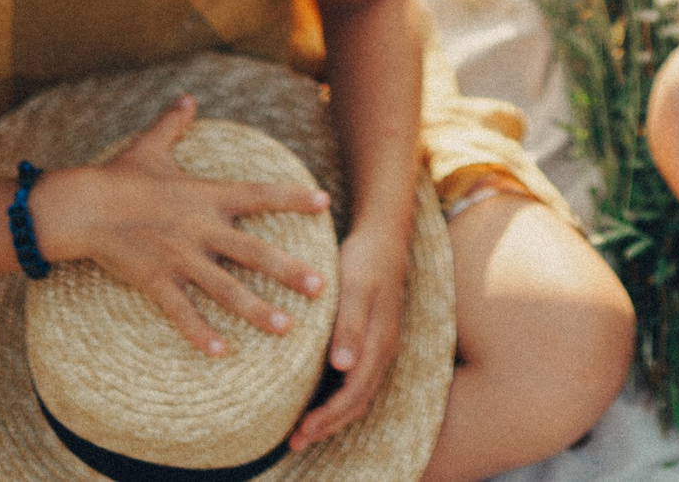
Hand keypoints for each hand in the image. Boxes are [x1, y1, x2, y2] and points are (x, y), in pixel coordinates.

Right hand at [37, 95, 331, 356]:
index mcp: (205, 195)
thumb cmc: (116, 176)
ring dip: (256, 309)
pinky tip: (220, 352)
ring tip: (286, 328)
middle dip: (288, 270)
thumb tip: (186, 98)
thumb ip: (173, 125)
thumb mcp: (149, 147)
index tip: (324, 202)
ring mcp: (178, 257)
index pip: (258, 195)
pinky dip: (199, 333)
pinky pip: (182, 311)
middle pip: (253, 251)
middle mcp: (199, 228)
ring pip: (225, 288)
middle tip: (321, 287)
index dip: (292, 197)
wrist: (79, 206)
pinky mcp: (155, 280)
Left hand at [290, 220, 410, 449]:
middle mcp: (382, 351)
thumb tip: (344, 367)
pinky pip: (357, 381)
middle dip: (327, 425)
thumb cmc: (365, 259)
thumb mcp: (354, 287)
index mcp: (378, 343)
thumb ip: (349, 325)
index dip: (328, 417)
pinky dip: (338, 398)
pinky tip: (316, 400)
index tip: (300, 432)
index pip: (354, 394)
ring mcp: (379, 346)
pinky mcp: (371, 340)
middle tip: (294, 443)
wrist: (384, 236)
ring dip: (333, 417)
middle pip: (357, 402)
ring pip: (359, 395)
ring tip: (303, 431)